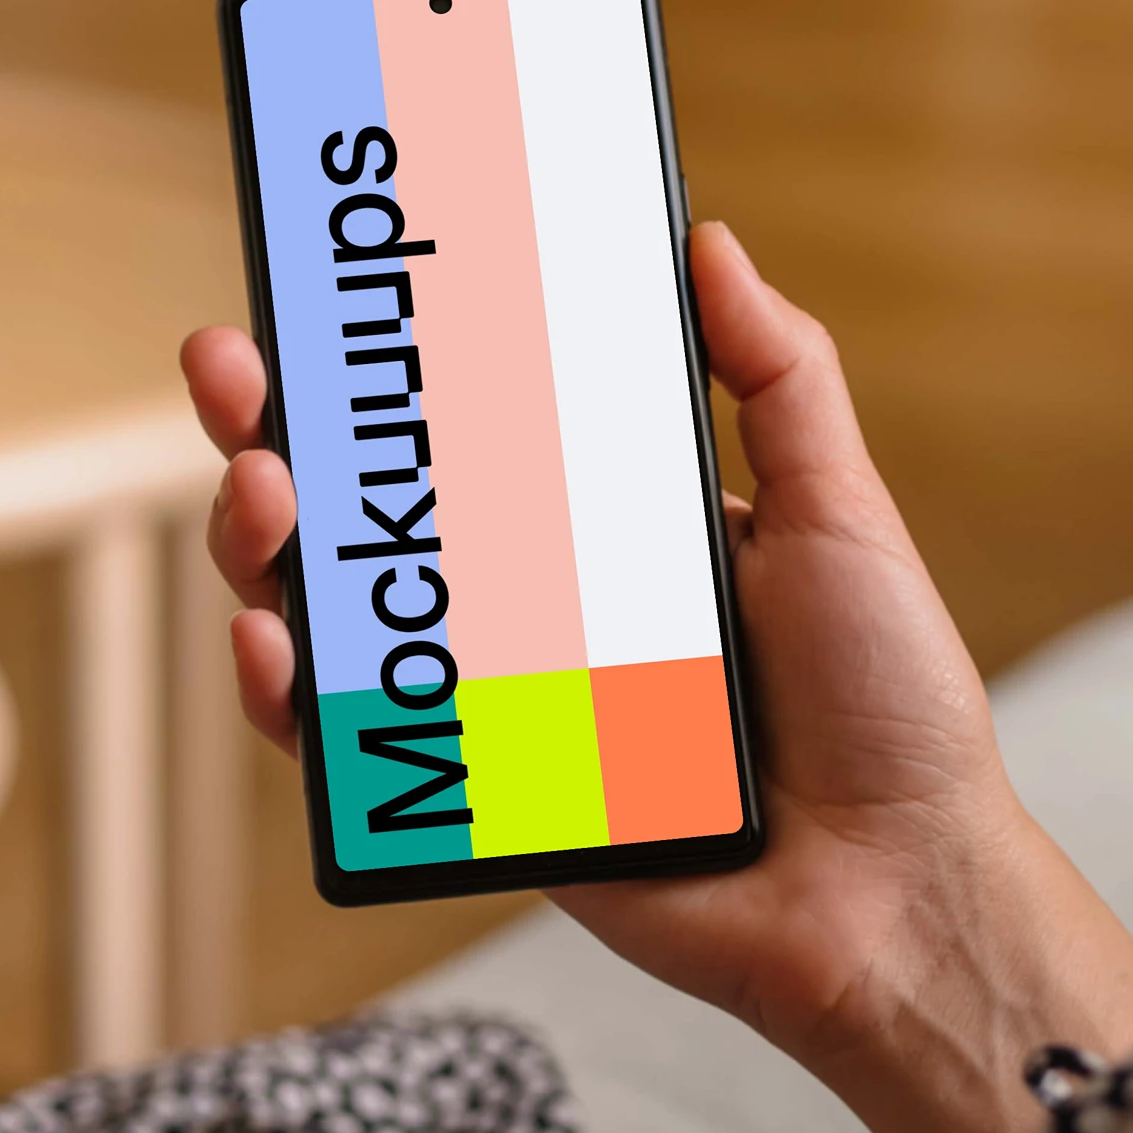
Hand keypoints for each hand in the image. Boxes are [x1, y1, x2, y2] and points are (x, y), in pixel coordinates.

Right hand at [180, 223, 1132, 1132]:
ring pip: (338, 615)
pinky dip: (288, 693)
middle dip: (278, 427)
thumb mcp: (839, 515)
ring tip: (260, 490)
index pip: (472, 422)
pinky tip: (268, 642)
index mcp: (611, 529)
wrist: (896, 890)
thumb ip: (777, 380)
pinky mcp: (482, 801)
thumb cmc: (888, 711)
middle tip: (236, 367)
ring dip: (265, 542)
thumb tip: (709, 242)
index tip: (330, 286)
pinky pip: (356, 746)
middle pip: (374, 507)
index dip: (388, 363)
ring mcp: (500, 704)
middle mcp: (541, 609)